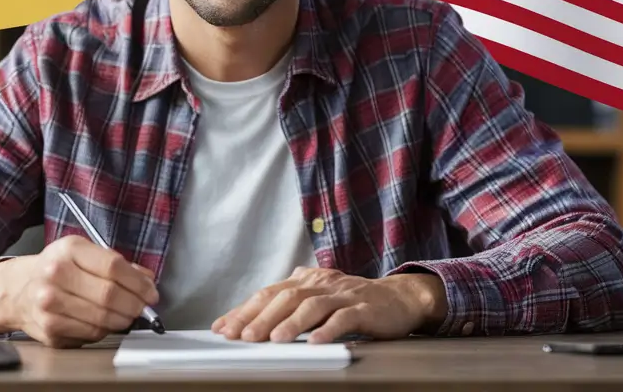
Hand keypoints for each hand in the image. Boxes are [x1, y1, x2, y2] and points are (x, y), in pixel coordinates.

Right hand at [0, 235, 158, 347]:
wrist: (17, 289)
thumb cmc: (56, 268)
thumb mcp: (83, 253)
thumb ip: (116, 264)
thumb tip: (147, 281)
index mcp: (69, 250)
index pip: (114, 267)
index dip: (139, 283)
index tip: (151, 292)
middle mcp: (56, 274)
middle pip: (110, 295)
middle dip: (135, 305)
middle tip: (143, 308)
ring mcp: (50, 303)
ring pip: (102, 318)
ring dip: (122, 320)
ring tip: (126, 315)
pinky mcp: (50, 328)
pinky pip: (90, 333)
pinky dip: (105, 330)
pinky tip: (104, 322)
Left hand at [211, 266, 446, 343]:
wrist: (400, 298)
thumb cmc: (353, 302)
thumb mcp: (319, 298)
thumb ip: (291, 304)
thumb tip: (250, 321)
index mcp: (307, 280)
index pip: (269, 293)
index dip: (244, 310)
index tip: (222, 327)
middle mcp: (323, 283)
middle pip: (286, 298)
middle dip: (261, 317)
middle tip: (243, 336)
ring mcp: (344, 295)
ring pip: (313, 306)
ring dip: (292, 323)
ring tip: (275, 340)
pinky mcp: (365, 308)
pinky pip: (345, 318)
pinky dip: (329, 330)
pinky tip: (317, 342)